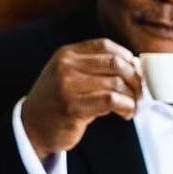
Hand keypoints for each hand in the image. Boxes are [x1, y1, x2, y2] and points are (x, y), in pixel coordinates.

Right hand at [20, 38, 140, 159]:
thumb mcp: (66, 75)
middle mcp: (66, 65)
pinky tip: (126, 114)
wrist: (32, 128)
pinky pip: (111, 100)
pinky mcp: (73, 107)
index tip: (136, 70)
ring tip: (133, 107)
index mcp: (66, 54)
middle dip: (135, 78)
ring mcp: (68, 85)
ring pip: (116, 82)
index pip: (105, 45)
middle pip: (115, 63)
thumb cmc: (56, 103)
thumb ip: (91, 67)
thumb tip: (133, 67)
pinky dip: (126, 106)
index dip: (126, 56)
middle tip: (140, 92)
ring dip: (132, 96)